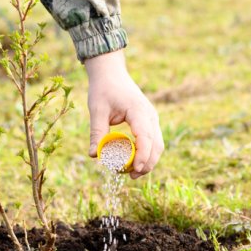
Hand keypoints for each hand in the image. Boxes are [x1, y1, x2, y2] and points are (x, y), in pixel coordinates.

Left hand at [85, 50, 163, 178]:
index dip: (142, 156)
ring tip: (132, 174)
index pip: (145, 137)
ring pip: (157, 145)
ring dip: (148, 160)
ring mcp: (151, 119)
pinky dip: (146, 153)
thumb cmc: (103, 89)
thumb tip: (93, 155)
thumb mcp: (97, 110)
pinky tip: (133, 163)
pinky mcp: (148, 122)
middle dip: (147, 163)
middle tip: (131, 177)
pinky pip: (152, 141)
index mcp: (138, 111)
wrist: (111, 73)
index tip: (135, 170)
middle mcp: (150, 115)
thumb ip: (96, 132)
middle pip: (156, 145)